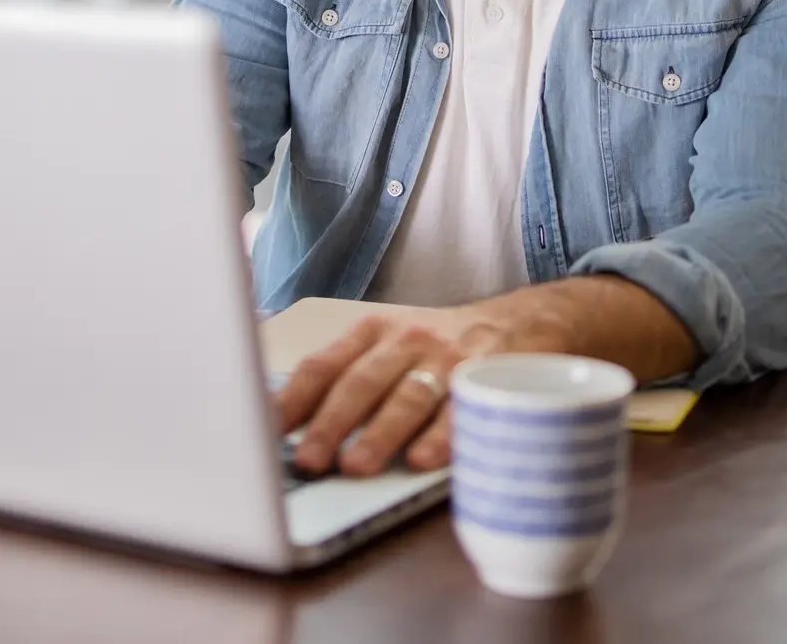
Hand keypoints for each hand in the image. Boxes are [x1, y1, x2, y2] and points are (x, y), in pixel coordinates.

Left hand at [275, 308, 568, 476]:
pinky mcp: (486, 378)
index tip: (266, 430)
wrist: (520, 321)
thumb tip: (285, 426)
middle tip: (310, 460)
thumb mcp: (390, 347)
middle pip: (361, 382)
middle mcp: (406, 341)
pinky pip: (460, 409)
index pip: (323, 365)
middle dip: (332, 423)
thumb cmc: (439, 348)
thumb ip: (348, 378)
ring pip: (407, 396)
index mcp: (373, 333)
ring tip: (356, 466)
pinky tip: (423, 460)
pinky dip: (441, 437)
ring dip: (380, 433)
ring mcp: (447, 358)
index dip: (292, 399)